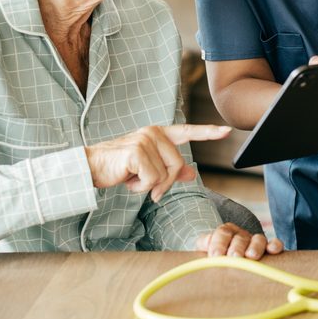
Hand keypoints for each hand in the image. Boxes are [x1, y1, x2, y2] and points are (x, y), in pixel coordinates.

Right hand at [84, 124, 231, 202]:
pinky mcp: (136, 152)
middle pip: (178, 165)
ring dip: (149, 186)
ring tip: (132, 178)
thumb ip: (170, 170)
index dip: (208, 132)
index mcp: (158, 134)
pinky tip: (127, 179)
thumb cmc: (120, 168)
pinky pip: (152, 179)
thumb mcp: (147, 169)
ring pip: (165, 174)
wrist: (90, 168)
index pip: (188, 131)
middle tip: (145, 185)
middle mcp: (153, 133)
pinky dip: (140, 187)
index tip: (227, 131)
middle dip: (164, 182)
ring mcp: (145, 140)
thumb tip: (192, 174)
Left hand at [196, 223, 283, 258]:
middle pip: (240, 237)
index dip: (219, 243)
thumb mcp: (204, 247)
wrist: (226, 254)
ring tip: (251, 256)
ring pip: (258, 239)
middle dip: (237, 247)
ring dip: (255, 247)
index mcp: (225, 232)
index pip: (223, 233)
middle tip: (234, 257)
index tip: (215, 255)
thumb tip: (206, 242)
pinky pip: (274, 244)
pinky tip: (274, 251)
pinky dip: (275, 245)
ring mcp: (255, 241)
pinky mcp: (267, 249)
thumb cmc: (215, 253)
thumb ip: (204, 242)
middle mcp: (242, 234)